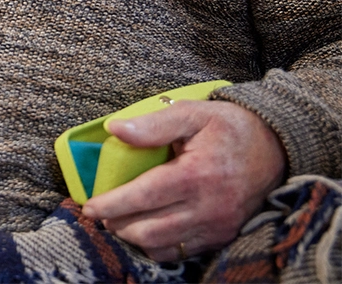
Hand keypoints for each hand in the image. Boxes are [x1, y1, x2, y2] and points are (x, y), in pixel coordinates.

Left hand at [83, 100, 286, 260]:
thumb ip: (153, 124)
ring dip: (133, 237)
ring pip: (163, 246)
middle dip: (117, 224)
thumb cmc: (230, 128)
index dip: (112, 204)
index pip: (144, 197)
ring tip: (119, 220)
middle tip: (101, 212)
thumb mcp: (193, 113)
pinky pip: (182, 252)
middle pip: (149, 229)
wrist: (277, 148)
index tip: (89, 206)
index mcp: (197, 174)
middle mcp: (209, 206)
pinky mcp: (223, 236)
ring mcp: (218, 225)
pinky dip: (157, 246)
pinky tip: (145, 230)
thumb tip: (115, 129)